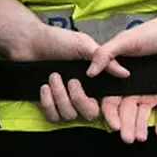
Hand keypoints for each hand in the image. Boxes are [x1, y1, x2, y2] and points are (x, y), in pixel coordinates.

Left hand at [0, 0, 125, 122]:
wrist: (31, 41)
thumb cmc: (58, 40)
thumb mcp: (84, 45)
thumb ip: (104, 60)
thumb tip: (125, 73)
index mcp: (94, 80)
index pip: (105, 101)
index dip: (105, 105)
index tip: (95, 95)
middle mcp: (82, 93)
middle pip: (89, 113)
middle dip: (79, 100)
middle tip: (71, 81)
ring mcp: (65, 100)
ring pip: (69, 115)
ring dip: (60, 97)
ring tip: (53, 77)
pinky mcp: (49, 104)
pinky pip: (53, 117)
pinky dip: (48, 104)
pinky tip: (44, 88)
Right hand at [84, 0, 156, 141]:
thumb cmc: (151, 33)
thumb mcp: (125, 41)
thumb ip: (106, 54)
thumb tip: (89, 72)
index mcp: (120, 76)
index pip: (111, 99)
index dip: (110, 112)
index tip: (113, 124)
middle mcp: (134, 86)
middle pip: (127, 110)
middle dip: (126, 125)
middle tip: (127, 139)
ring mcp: (151, 90)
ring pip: (143, 113)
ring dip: (141, 126)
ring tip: (141, 138)